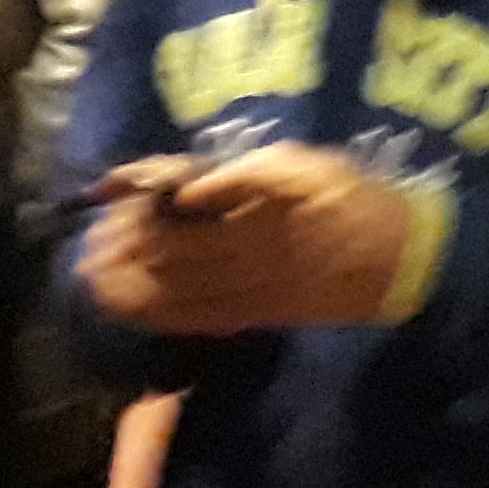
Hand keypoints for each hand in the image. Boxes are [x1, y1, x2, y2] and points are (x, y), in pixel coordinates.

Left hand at [75, 142, 420, 335]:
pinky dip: (164, 318)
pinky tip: (138, 313)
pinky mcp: (258, 316)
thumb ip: (246, 175)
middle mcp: (240, 267)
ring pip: (177, 300)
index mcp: (248, 226)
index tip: (109, 207)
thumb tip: (190, 190)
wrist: (398, 262)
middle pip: (169, 265)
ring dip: (132, 293)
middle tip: (90, 249)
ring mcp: (247, 297)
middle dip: (124, 257)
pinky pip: (201, 322)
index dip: (137, 220)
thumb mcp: (305, 166)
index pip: (176, 226)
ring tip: (94, 284)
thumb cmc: (353, 200)